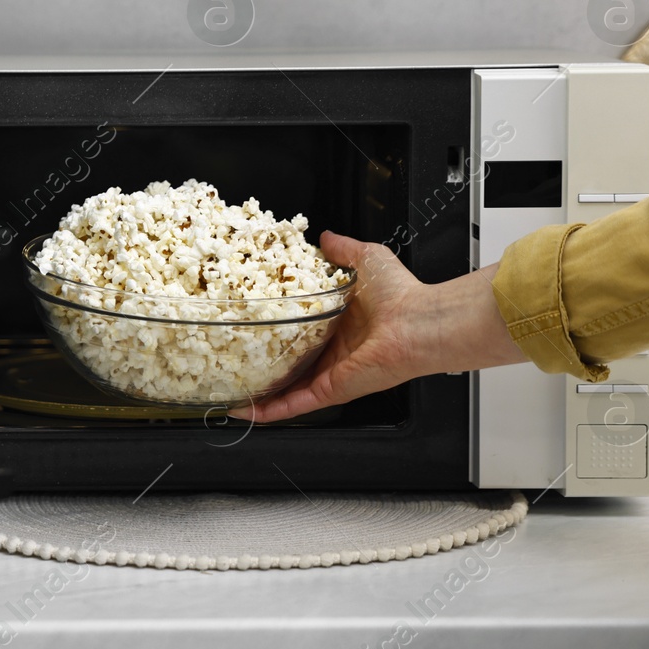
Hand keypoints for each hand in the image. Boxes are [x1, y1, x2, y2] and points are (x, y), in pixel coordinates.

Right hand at [231, 231, 525, 422]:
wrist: (419, 323)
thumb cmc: (402, 294)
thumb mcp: (365, 259)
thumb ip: (343, 250)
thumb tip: (325, 238)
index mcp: (342, 325)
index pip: (303, 332)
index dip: (279, 330)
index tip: (255, 325)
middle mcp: (335, 352)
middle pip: (292, 364)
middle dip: (264, 365)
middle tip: (233, 359)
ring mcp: (331, 374)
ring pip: (287, 389)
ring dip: (259, 393)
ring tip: (230, 391)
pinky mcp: (331, 389)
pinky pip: (295, 404)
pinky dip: (268, 410)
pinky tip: (244, 410)